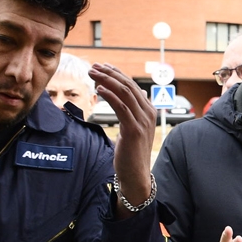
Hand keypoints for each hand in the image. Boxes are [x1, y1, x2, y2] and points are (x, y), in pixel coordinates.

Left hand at [91, 64, 156, 217]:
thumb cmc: (131, 154)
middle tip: (94, 66)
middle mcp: (148, 113)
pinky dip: (110, 95)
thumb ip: (132, 112)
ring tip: (92, 73)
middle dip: (110, 73)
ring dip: (107, 80)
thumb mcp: (132, 128)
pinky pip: (122, 107)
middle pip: (128, 85)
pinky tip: (99, 88)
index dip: (116, 73)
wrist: (136, 175)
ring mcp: (142, 121)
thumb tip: (132, 96)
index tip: (102, 66)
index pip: (132, 86)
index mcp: (148, 111)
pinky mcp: (134, 129)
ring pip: (125, 93)